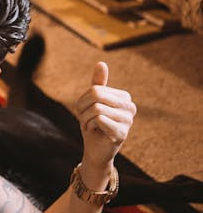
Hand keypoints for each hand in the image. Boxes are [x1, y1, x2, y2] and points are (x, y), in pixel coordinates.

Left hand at [75, 62, 135, 177]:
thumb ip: (98, 84)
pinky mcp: (122, 133)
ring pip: (96, 108)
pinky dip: (91, 126)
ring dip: (85, 119)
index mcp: (124, 97)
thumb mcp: (92, 102)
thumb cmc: (94, 124)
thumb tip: (101, 63)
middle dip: (83, 109)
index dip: (83, 101)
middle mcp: (130, 107)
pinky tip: (96, 132)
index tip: (87, 112)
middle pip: (96, 96)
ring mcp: (128, 120)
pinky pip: (100, 119)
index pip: (96, 89)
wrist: (95, 150)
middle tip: (85, 119)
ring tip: (90, 126)